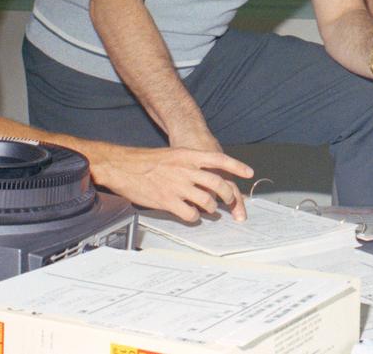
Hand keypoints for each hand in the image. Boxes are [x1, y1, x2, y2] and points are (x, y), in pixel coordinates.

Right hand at [94, 145, 253, 222]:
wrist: (123, 166)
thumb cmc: (147, 161)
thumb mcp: (172, 154)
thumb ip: (189, 163)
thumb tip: (204, 174)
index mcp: (188, 155)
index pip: (219, 159)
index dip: (237, 166)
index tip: (249, 173)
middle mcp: (186, 170)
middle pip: (218, 184)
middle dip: (228, 195)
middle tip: (230, 201)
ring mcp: (178, 186)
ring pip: (207, 201)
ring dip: (212, 208)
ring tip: (210, 209)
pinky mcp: (168, 201)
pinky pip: (190, 214)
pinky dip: (195, 218)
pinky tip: (192, 216)